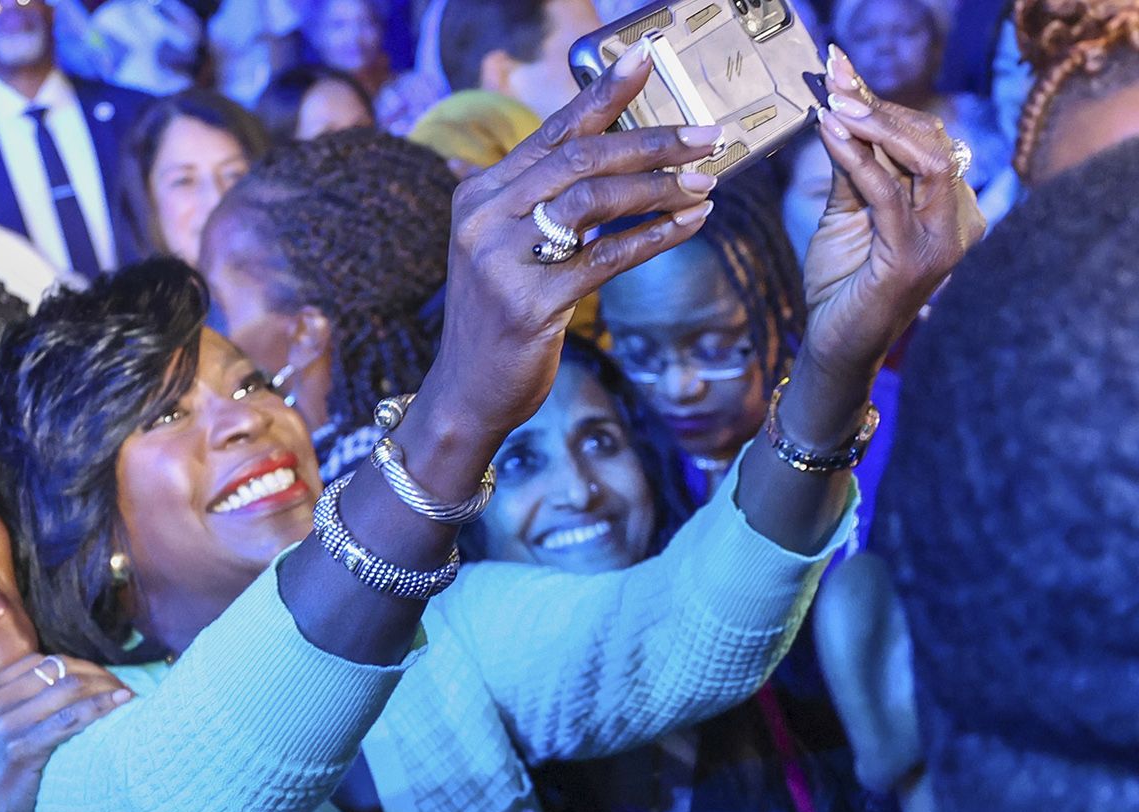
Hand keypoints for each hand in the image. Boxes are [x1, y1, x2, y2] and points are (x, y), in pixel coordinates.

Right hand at [0, 654, 131, 811]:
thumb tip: (11, 708)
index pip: (39, 663)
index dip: (76, 667)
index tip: (102, 679)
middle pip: (55, 670)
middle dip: (94, 674)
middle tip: (121, 686)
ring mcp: (1, 725)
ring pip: (66, 688)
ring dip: (103, 687)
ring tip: (128, 694)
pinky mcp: (19, 750)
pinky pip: (69, 719)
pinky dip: (100, 707)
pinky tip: (122, 704)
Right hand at [428, 42, 721, 443]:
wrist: (468, 390)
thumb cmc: (500, 314)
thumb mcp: (506, 245)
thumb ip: (542, 200)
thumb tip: (614, 155)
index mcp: (480, 194)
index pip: (552, 130)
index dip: (602, 92)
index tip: (646, 58)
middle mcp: (484, 218)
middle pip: (579, 158)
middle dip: (650, 140)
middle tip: (706, 133)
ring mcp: (503, 261)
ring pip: (594, 201)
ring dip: (658, 187)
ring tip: (706, 181)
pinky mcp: (530, 304)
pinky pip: (607, 258)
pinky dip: (656, 237)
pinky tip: (691, 224)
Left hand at [800, 46, 985, 381]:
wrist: (835, 345)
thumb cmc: (842, 282)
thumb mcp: (846, 215)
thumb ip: (853, 170)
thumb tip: (840, 114)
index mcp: (948, 205)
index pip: (927, 139)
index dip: (884, 103)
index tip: (842, 71)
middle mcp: (958, 219)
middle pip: (930, 141)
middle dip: (880, 104)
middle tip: (835, 76)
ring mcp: (942, 240)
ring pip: (923, 161)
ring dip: (875, 124)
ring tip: (834, 100)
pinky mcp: (914, 259)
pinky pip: (889, 195)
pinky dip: (859, 159)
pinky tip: (831, 133)